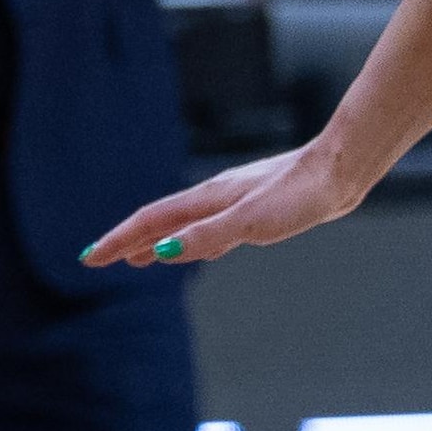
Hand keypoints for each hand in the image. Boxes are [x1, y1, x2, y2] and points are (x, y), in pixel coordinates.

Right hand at [81, 143, 362, 270]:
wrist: (342, 170)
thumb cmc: (301, 194)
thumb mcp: (252, 221)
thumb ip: (206, 236)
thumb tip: (160, 253)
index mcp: (208, 200)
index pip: (149, 223)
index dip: (117, 241)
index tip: (89, 259)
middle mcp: (214, 198)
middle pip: (159, 222)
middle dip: (126, 241)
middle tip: (98, 260)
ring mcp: (233, 202)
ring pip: (182, 225)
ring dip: (154, 242)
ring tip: (135, 259)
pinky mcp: (253, 208)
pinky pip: (206, 228)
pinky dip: (187, 241)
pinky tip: (193, 250)